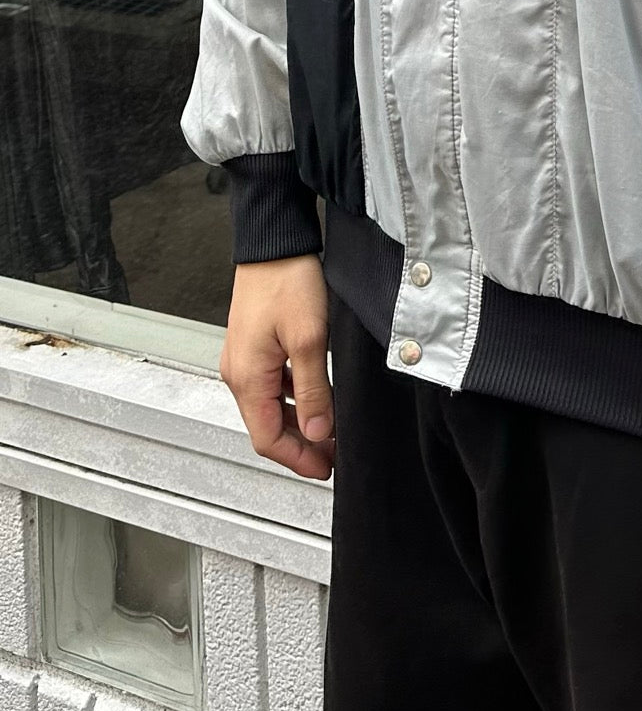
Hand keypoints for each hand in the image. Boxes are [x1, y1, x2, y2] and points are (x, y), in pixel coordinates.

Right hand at [221, 254, 333, 480]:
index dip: (298, 459)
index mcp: (247, 377)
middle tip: (334, 455)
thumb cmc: (287, 281)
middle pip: (267, 426)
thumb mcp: (310, 339)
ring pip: (270, 407)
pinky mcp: (254, 345)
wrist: (274, 242)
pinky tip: (317, 397)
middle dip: (300, 446)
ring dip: (299, 423)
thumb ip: (314, 390)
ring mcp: (244, 359)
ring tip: (331, 430)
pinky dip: (294, 399)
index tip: (326, 469)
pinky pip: (272, 386)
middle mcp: (238, 372)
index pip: (267, 439)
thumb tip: (319, 433)